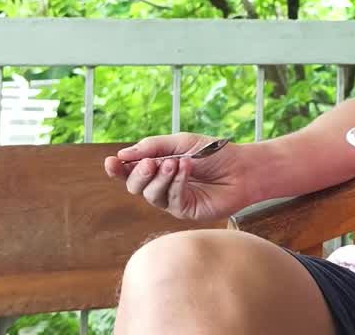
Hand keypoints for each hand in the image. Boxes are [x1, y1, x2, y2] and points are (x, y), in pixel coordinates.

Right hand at [104, 133, 252, 220]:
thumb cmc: (214, 153)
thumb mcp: (181, 143)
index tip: (111, 162)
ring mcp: (172, 200)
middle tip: (151, 163)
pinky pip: (171, 200)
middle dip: (139, 173)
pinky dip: (177, 182)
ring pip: (150, 195)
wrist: (243, 167)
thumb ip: (152, 147)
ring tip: (174, 163)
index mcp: (158, 167)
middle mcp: (162, 185)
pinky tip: (186, 169)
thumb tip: (122, 155)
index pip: (130, 170)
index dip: (118, 168)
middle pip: (135, 186)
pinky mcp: (185, 211)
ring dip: (160, 177)